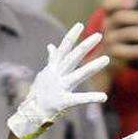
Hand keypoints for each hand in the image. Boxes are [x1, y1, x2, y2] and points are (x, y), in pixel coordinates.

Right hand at [7, 23, 108, 138]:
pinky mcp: (63, 101)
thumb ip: (52, 60)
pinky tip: (103, 97)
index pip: (63, 48)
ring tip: (107, 59)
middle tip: (99, 35)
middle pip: (73, 57)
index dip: (71, 36)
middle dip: (85, 45)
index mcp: (54, 68)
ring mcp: (60, 87)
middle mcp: (57, 75)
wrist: (30, 113)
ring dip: (93, 66)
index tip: (80, 25)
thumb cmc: (40, 93)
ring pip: (78, 74)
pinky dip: (91, 98)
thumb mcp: (45, 73)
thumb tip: (51, 46)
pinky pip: (79, 99)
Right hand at [100, 0, 137, 69]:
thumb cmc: (127, 35)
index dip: (120, 2)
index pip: (108, 4)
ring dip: (136, 32)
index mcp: (111, 15)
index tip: (133, 3)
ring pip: (121, 34)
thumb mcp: (132, 19)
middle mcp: (108, 26)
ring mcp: (110, 41)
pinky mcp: (114, 55)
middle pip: (119, 17)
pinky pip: (125, 52)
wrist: (115, 59)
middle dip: (135, 17)